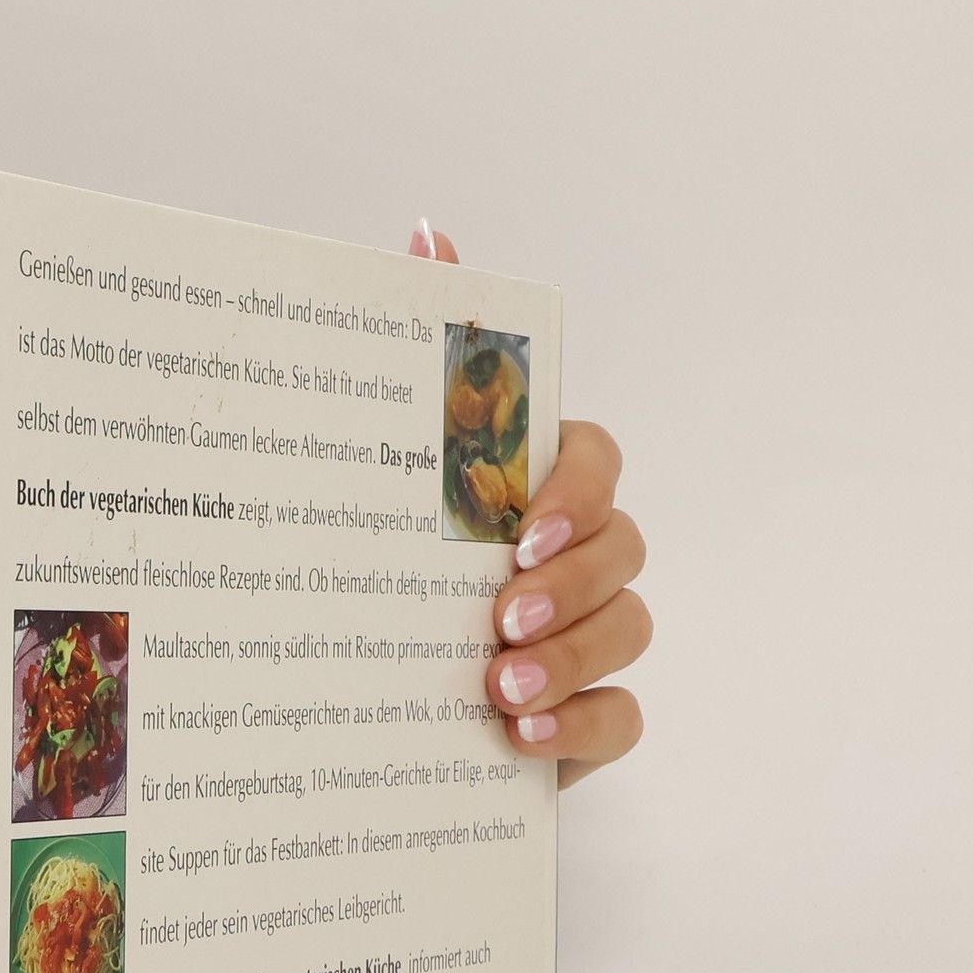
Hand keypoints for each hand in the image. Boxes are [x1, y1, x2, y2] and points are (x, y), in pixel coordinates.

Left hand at [411, 220, 649, 786]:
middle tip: (499, 618)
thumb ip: (420, 355)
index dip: (576, 487)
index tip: (523, 530)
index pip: (595, 458)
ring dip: (571, 656)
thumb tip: (427, 234)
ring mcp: (585, 637)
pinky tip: (524, 737)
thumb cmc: (379, 568)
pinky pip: (624, 718)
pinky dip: (584, 724)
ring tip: (499, 689)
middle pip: (624, 545)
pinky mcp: (584, 716)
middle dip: (572, 581)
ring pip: (630, 628)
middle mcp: (573, 556)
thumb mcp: (385, 468)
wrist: (341, 699)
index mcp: (533, 488)